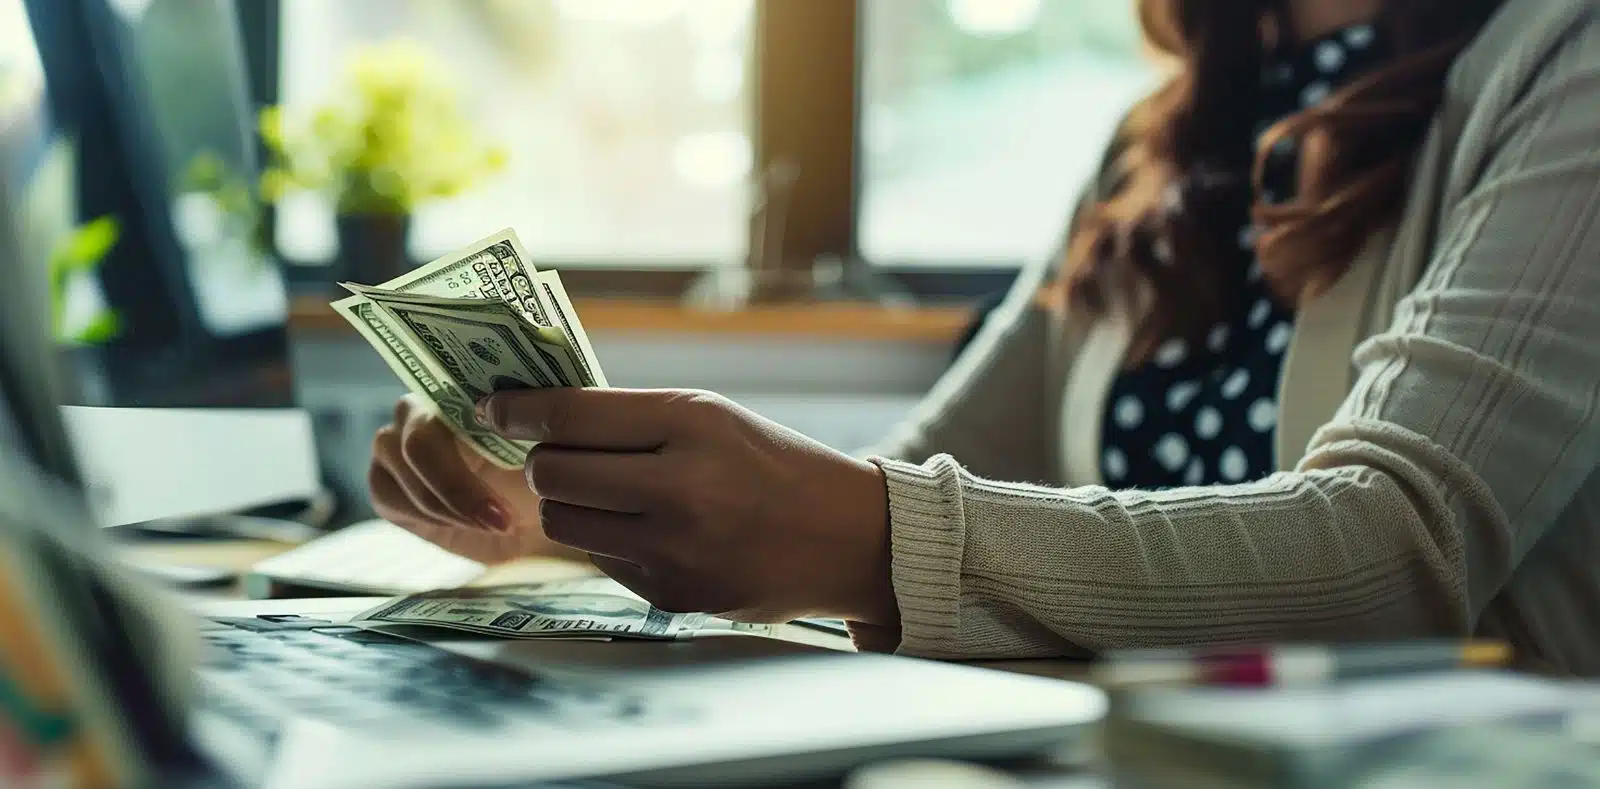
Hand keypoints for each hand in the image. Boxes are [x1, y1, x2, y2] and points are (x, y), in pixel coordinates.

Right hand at [368, 395, 586, 564]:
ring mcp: (394, 442)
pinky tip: (468, 526)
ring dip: (452, 506)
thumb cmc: (543, 479)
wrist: (528, 523)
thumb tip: (551, 407)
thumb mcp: (555, 449)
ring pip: (405, 471)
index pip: (449, 387)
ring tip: (497, 525)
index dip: (481, 427)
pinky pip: (391, 497)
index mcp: (460, 387)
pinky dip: (434, 517)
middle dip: (460, 486)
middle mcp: (420, 408)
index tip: (519, 463)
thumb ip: (545, 420)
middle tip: (503, 519)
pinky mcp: (383, 483)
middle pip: (420, 439)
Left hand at [476, 389, 898, 625]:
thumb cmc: (770, 465)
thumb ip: (632, 417)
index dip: (518, 410)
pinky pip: (599, 559)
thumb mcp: (712, 417)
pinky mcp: (670, 593)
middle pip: (552, 472)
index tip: (495, 408)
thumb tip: (536, 419)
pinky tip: (648, 531)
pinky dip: (607, 540)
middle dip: (543, 461)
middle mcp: (680, 486)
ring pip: (563, 522)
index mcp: (692, 423)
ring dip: (569, 504)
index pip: (572, 414)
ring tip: (605, 494)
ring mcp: (674, 547)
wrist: (844, 538)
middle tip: (558, 455)